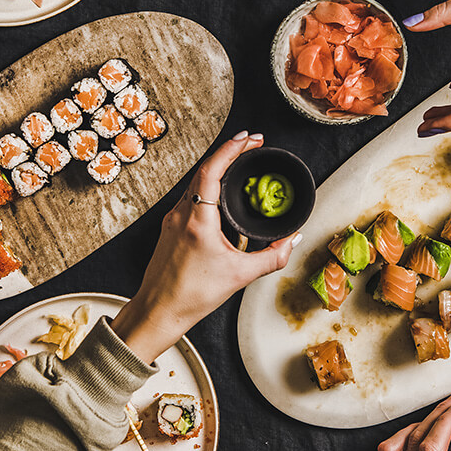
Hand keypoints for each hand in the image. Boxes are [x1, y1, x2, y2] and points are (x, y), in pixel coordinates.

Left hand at [112, 132, 299, 362]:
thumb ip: (272, 257)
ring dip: (217, 168)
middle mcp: (181, 214)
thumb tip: (292, 240)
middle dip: (229, 153)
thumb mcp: (240, 276)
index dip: (231, 149)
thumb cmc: (192, 296)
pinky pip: (190, 196)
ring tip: (240, 162)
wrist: (158, 311)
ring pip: (195, 182)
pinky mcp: (170, 228)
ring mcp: (172, 220)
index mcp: (197, 220)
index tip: (249, 138)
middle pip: (204, 170)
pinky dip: (208, 185)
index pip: (212, 171)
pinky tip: (220, 191)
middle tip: (252, 144)